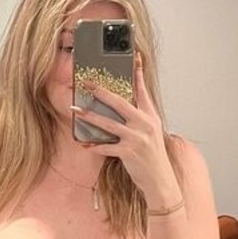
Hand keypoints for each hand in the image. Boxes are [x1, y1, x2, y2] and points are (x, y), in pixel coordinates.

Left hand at [71, 52, 178, 202]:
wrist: (161, 181)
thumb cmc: (153, 157)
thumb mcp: (152, 133)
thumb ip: (140, 118)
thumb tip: (122, 106)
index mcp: (151, 116)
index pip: (143, 90)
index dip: (137, 73)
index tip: (133, 57)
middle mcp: (145, 124)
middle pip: (120, 103)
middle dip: (101, 91)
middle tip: (86, 83)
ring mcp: (137, 138)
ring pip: (108, 123)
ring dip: (90, 116)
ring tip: (76, 110)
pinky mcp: (129, 153)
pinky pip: (106, 146)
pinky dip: (95, 145)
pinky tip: (85, 144)